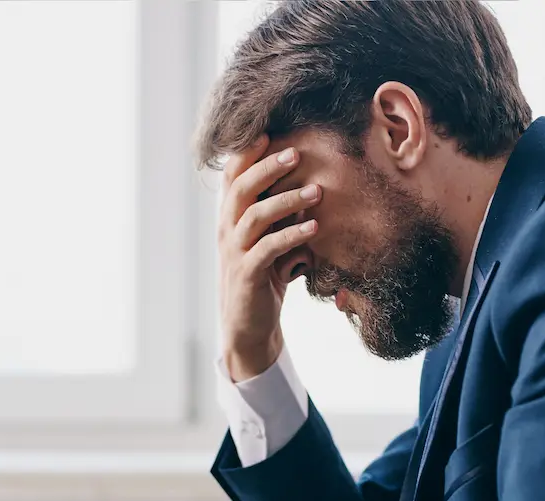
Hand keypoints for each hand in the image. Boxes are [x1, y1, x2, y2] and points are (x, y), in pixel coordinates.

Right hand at [218, 136, 320, 380]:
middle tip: (297, 154)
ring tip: (317, 192)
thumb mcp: (270, 238)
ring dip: (287, 200)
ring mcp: (235, 252)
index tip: (270, 132)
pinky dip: (292, 235)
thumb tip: (311, 181)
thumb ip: (281, 214)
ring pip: (255, 216)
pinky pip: (268, 249)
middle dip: (268, 168)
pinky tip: (314, 227)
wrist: (249, 325)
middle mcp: (227, 230)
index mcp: (230, 217)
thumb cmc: (264, 277)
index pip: (232, 176)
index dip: (247, 153)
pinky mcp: (247, 274)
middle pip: (241, 188)